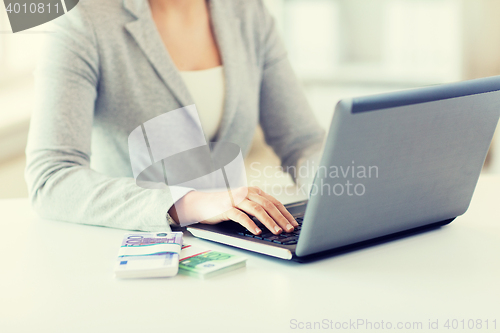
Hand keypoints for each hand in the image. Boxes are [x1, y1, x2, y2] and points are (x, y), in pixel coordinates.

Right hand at [168, 187, 297, 234]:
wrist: (202, 204)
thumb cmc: (226, 206)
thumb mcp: (245, 205)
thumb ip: (258, 209)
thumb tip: (278, 223)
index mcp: (254, 192)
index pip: (274, 202)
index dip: (285, 213)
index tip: (294, 224)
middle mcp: (246, 193)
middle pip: (268, 205)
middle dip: (281, 218)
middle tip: (289, 229)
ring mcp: (236, 200)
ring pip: (257, 209)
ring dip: (268, 221)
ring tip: (276, 231)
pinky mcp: (226, 208)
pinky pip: (240, 216)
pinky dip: (250, 224)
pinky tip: (257, 231)